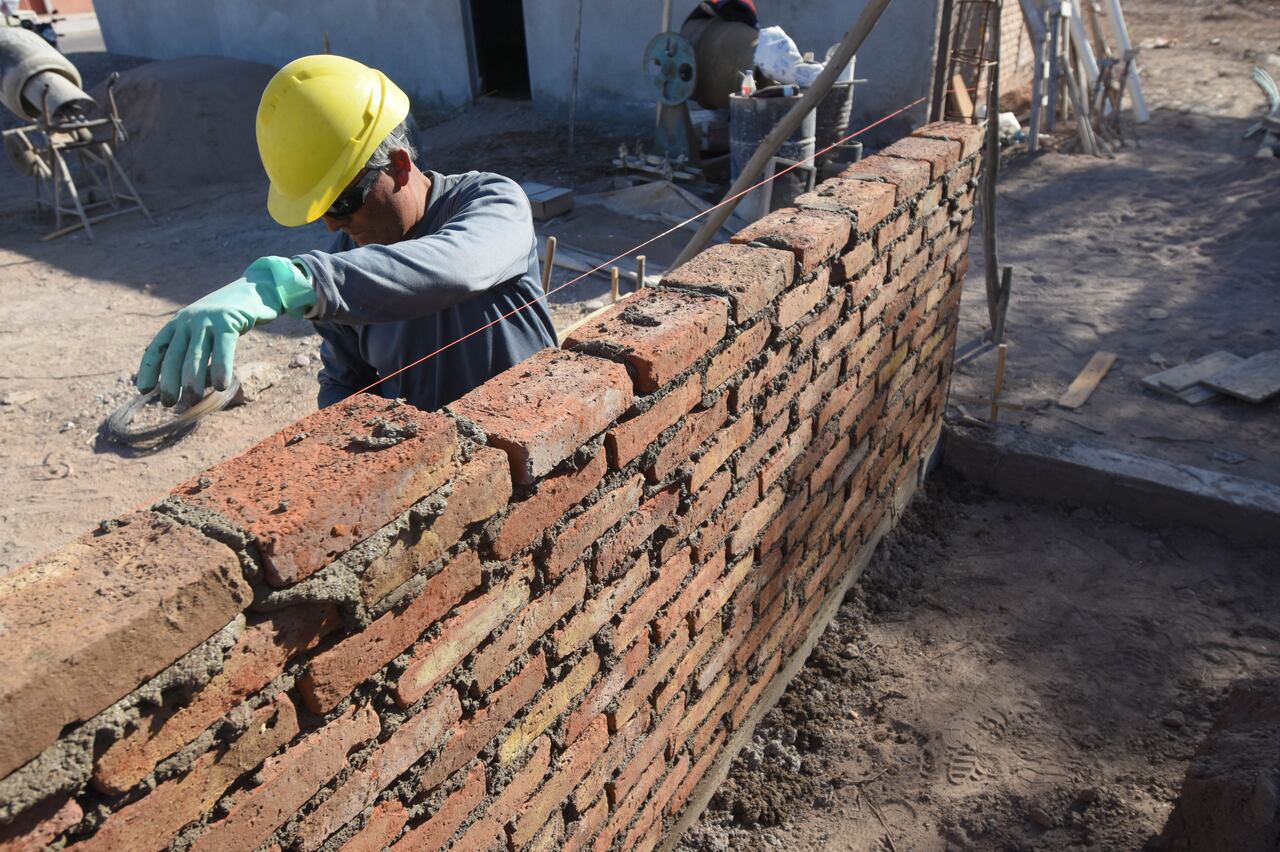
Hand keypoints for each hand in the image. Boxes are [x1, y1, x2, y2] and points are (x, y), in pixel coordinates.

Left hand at [136, 257, 314, 404]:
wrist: (255, 290)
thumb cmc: (229, 317)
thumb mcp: (204, 327)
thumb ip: (194, 346)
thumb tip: (185, 380)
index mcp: (178, 322)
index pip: (157, 347)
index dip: (148, 369)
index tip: (143, 390)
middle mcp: (188, 320)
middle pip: (173, 355)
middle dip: (169, 382)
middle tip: (169, 403)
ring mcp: (208, 320)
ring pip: (195, 356)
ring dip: (192, 381)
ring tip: (192, 400)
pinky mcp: (228, 321)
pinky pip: (223, 350)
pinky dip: (220, 369)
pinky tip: (221, 386)